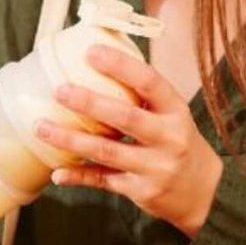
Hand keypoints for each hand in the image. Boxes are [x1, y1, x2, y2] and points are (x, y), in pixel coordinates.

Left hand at [36, 44, 223, 238]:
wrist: (203, 192)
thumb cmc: (178, 143)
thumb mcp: (172, 115)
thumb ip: (143, 96)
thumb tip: (99, 60)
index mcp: (176, 111)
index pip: (150, 82)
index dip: (120, 66)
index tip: (91, 52)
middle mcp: (168, 138)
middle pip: (125, 117)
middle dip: (90, 102)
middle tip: (59, 90)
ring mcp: (155, 167)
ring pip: (107, 152)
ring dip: (70, 140)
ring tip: (41, 127)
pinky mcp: (141, 191)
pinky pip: (104, 181)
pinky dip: (78, 177)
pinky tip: (57, 174)